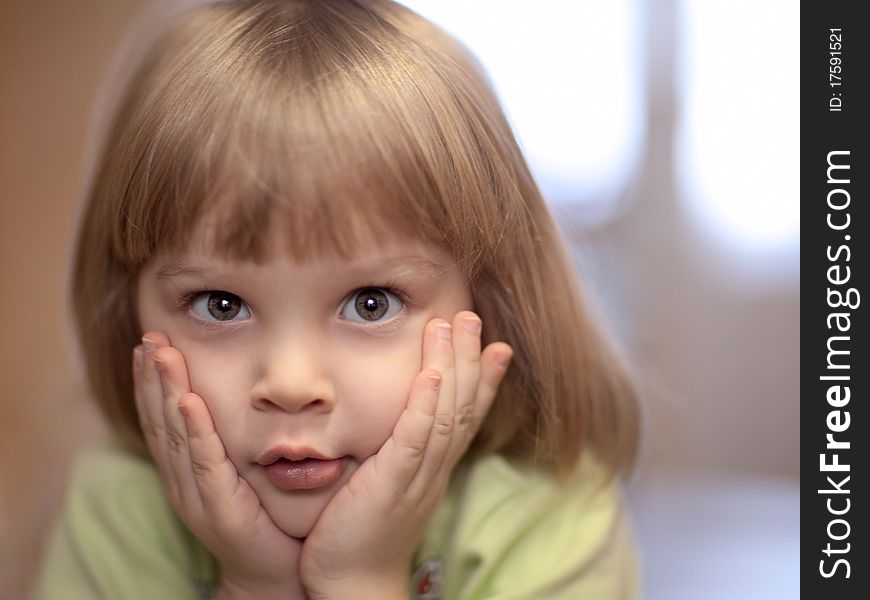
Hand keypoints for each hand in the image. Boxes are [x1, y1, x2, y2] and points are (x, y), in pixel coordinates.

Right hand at [133, 332, 305, 599]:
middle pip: (160, 421)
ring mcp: (197, 496)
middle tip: (149, 337)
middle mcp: (183, 482)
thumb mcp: (242, 476)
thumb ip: (233, 442)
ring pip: (175, 435)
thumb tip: (240, 399)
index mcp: (187, 473)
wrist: (274, 577)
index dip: (152, 382)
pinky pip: (204, 463)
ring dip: (166, 391)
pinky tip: (189, 402)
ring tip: (160, 354)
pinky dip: (195, 430)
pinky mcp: (219, 509)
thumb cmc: (265, 522)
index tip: (149, 344)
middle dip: (152, 376)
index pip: (162, 419)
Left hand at [299, 311, 512, 598]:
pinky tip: (432, 376)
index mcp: (433, 468)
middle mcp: (433, 469)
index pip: (465, 415)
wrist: (350, 584)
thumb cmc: (359, 534)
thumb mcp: (385, 486)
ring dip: (452, 367)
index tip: (497, 346)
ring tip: (453, 325)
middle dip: (470, 359)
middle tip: (473, 317)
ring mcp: (416, 476)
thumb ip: (395, 453)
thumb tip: (394, 424)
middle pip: (462, 406)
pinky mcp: (391, 485)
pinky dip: (425, 406)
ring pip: (444, 414)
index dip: (484, 380)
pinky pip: (414, 440)